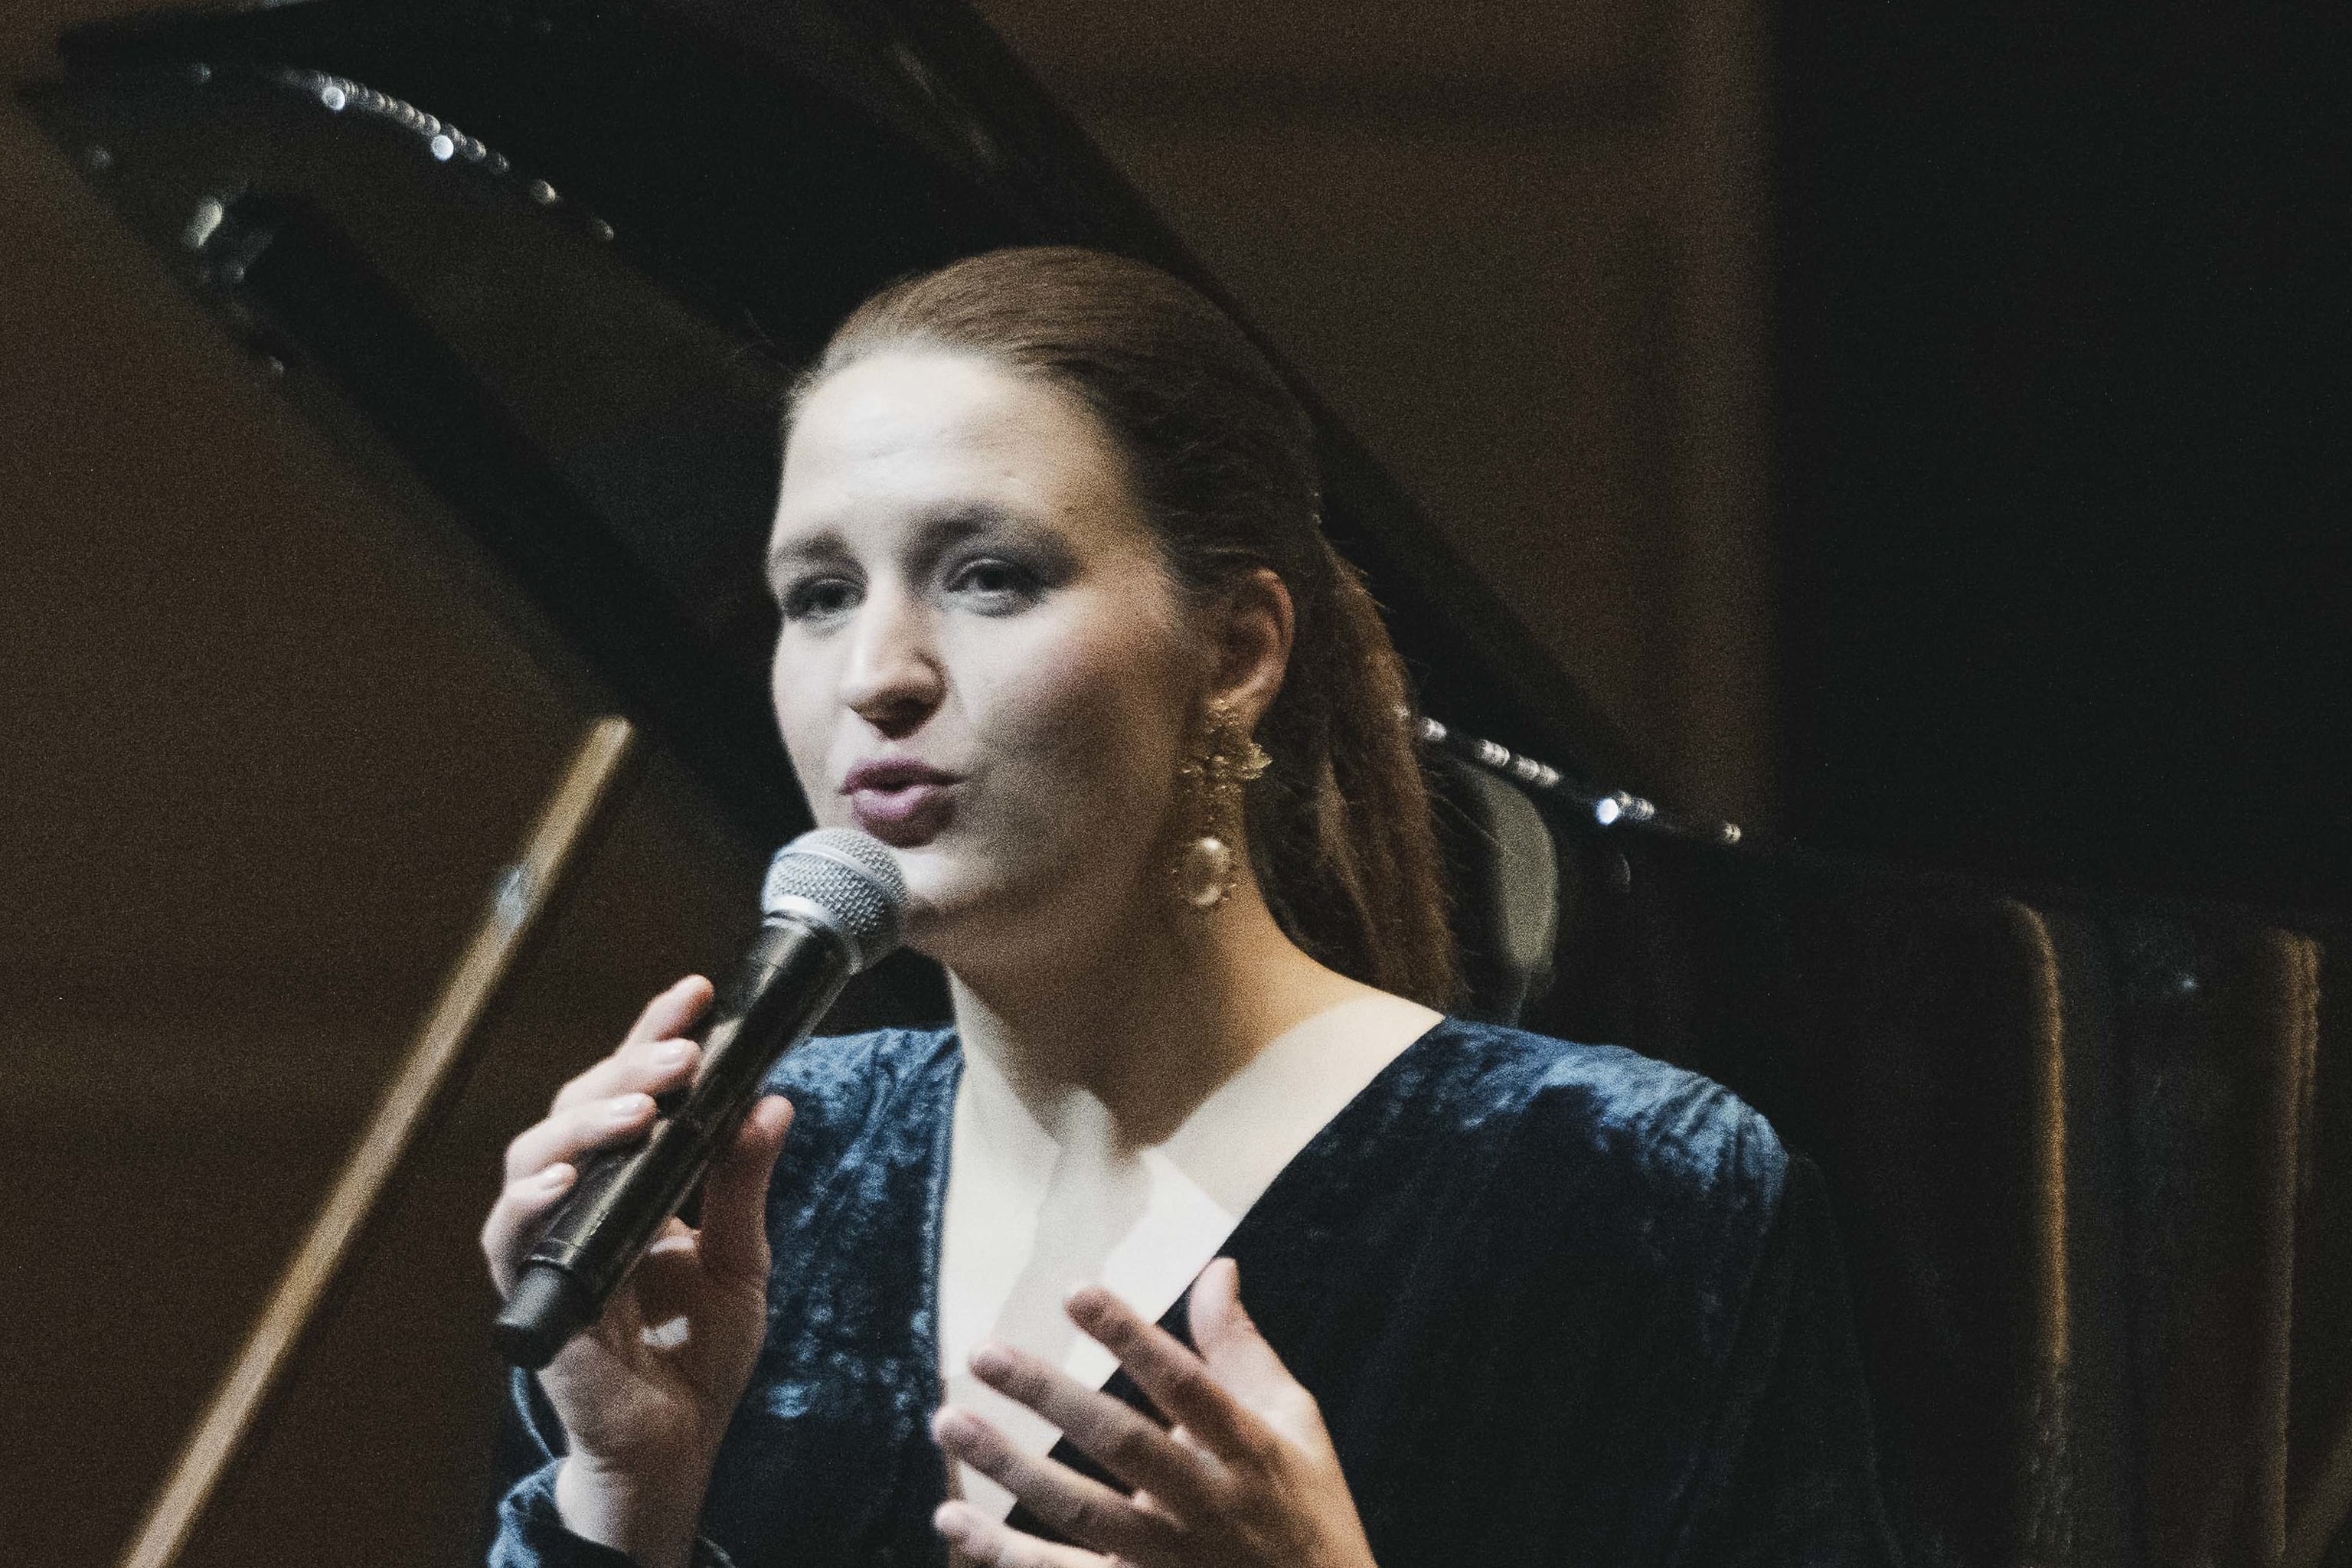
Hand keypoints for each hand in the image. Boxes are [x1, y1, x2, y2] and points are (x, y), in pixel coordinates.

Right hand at [479, 976, 794, 1567]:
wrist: (676, 1444)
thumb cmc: (697, 1353)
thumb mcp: (742, 1257)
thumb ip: (746, 1182)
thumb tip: (775, 1099)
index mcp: (630, 1182)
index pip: (632, 1089)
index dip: (654, 1037)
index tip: (698, 992)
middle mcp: (582, 1200)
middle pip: (583, 1106)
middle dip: (632, 1068)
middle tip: (684, 1053)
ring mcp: (550, 1243)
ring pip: (537, 1155)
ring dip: (587, 1121)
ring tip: (644, 1107)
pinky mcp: (532, 1294)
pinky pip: (511, 1237)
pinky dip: (532, 1200)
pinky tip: (569, 1173)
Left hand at [930, 1258, 1377, 1567]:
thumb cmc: (1306, 1510)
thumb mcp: (1295, 1425)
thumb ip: (1242, 1349)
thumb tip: (1218, 1267)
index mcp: (1250, 1450)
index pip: (1186, 1384)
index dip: (1131, 1338)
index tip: (1074, 1292)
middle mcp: (1207, 1505)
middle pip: (1121, 1443)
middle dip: (1050, 1396)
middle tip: (983, 1353)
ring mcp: (1170, 1561)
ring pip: (1080, 1512)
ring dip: (1009, 1469)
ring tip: (950, 1422)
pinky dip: (1002, 1553)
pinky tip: (950, 1518)